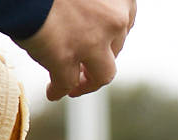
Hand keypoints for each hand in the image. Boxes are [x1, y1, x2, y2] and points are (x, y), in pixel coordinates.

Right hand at [19, 0, 136, 100]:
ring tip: (76, 87)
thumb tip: (81, 17)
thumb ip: (89, 1)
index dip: (111, 35)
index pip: (125, 21)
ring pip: (102, 75)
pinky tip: (52, 92)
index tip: (102, 41)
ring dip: (90, 83)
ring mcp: (93, 41)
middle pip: (114, 48)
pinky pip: (66, 82)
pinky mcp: (65, 57)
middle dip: (100, 56)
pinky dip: (59, 90)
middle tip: (85, 63)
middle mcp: (114, 19)